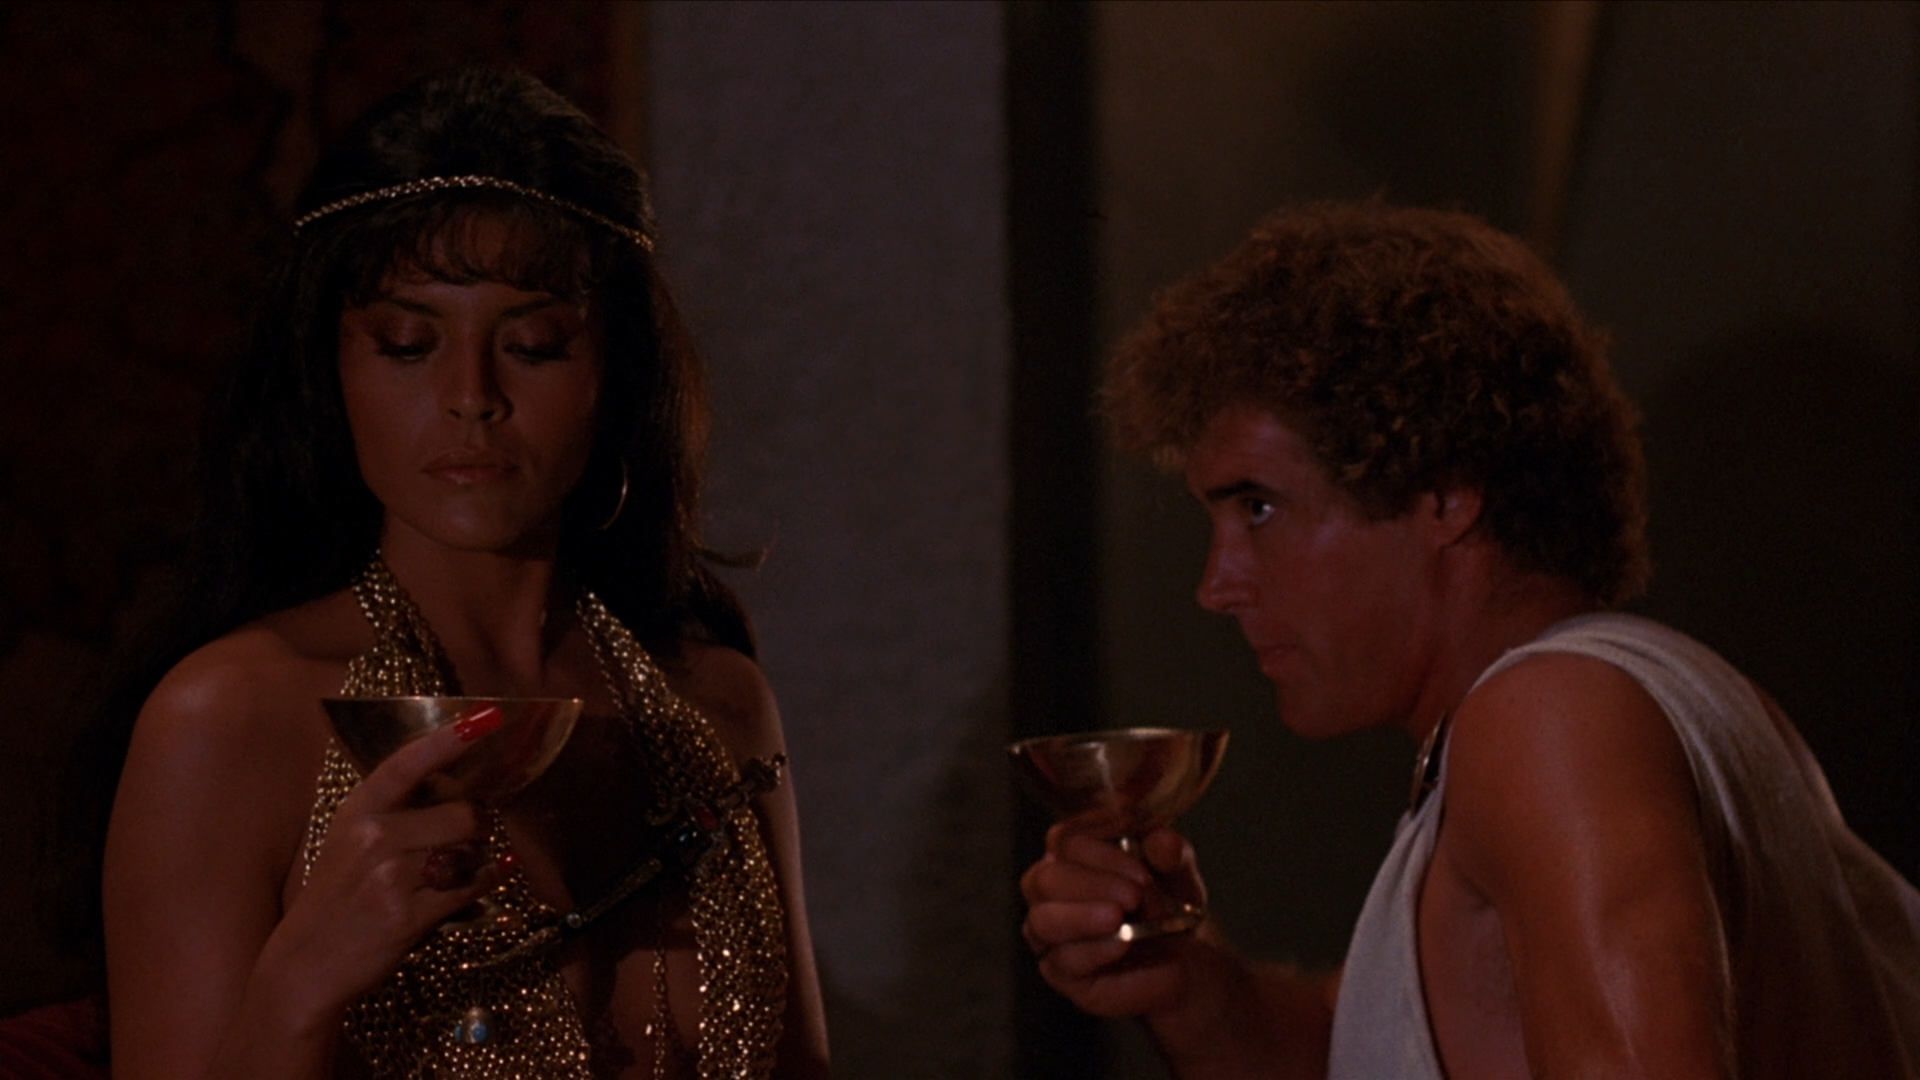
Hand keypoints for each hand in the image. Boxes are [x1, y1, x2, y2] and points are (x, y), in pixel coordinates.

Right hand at [255, 718, 501, 1021]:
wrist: (302, 966)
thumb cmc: (335, 901)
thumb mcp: (349, 843)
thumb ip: (395, 815)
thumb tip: (459, 793)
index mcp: (358, 811)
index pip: (408, 763)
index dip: (451, 738)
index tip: (488, 716)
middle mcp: (373, 837)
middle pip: (462, 813)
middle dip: (477, 826)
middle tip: (467, 840)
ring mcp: (389, 876)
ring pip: (468, 851)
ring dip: (477, 859)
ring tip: (459, 869)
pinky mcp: (406, 915)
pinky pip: (469, 888)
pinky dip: (485, 883)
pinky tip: (489, 878)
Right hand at [1020, 824, 1207, 1017]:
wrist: (1184, 958)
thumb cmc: (1168, 903)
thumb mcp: (1177, 869)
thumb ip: (1171, 851)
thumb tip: (1164, 841)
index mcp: (1069, 853)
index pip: (1065, 838)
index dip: (1100, 843)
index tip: (1139, 849)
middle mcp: (1050, 889)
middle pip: (1046, 878)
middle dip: (1092, 882)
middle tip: (1134, 893)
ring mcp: (1051, 932)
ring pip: (1043, 920)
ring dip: (1083, 917)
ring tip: (1118, 917)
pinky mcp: (1060, 972)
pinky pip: (1064, 961)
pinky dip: (1094, 950)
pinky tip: (1121, 944)